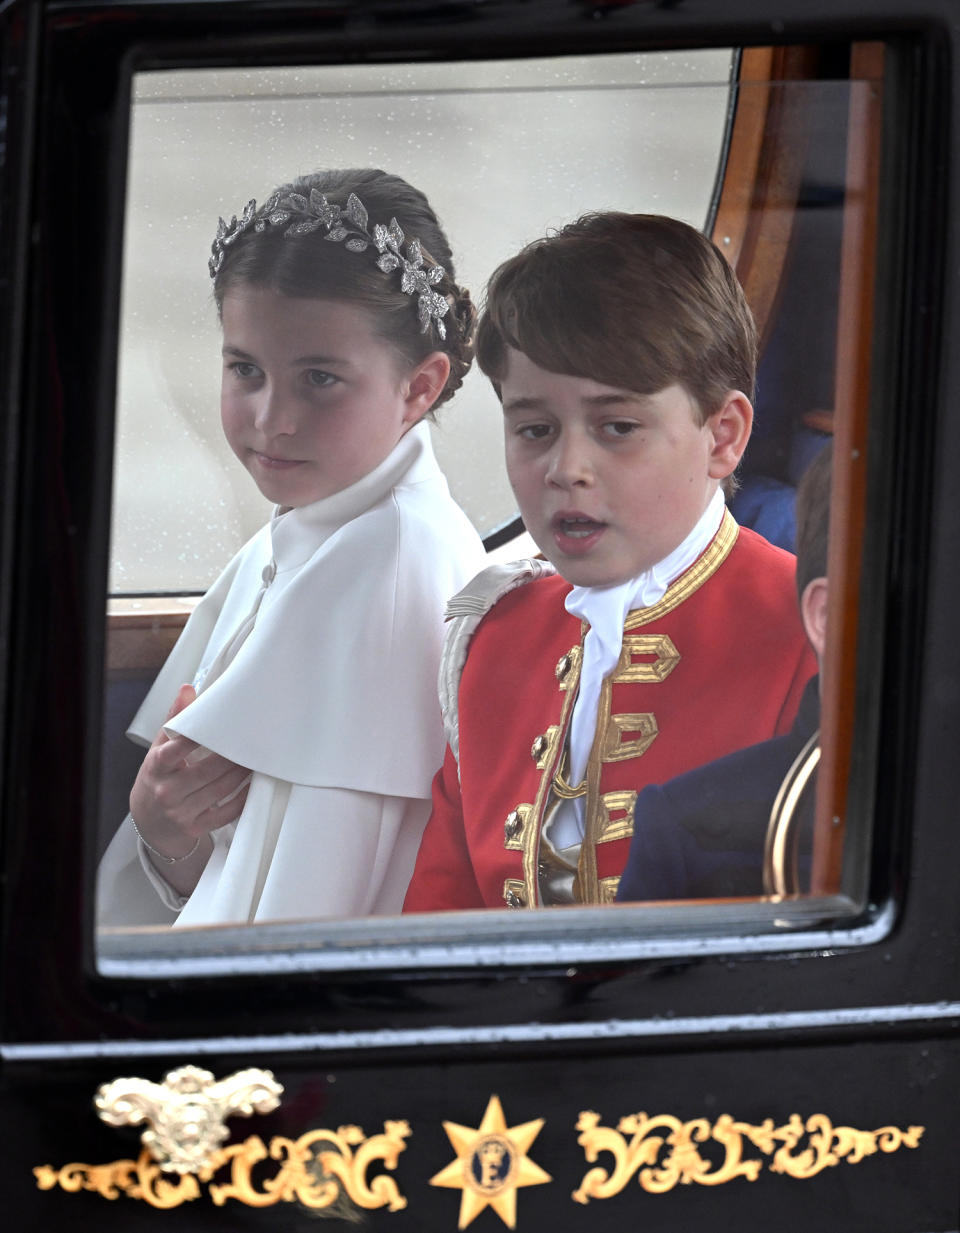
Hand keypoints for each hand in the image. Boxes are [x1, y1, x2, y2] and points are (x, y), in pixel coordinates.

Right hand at [129, 683, 250, 861]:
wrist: (149, 821)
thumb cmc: (159, 777)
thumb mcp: (160, 749)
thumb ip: (175, 720)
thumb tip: (188, 689)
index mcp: (157, 766)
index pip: (176, 749)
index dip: (196, 737)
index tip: (220, 724)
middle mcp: (167, 790)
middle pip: (207, 770)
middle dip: (232, 755)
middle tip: (253, 741)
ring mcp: (180, 812)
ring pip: (220, 790)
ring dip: (242, 773)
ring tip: (257, 758)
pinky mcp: (195, 827)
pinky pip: (225, 813)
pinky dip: (242, 798)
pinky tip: (253, 784)